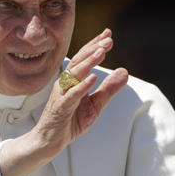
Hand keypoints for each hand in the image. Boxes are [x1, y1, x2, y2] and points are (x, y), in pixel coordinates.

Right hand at [35, 28, 128, 154]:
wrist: (49, 141)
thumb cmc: (70, 120)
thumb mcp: (95, 104)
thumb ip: (109, 89)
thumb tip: (124, 72)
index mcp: (73, 80)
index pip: (84, 58)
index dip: (95, 45)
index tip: (108, 34)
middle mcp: (65, 84)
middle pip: (79, 61)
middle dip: (93, 49)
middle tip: (108, 39)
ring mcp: (61, 95)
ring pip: (74, 74)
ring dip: (88, 62)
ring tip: (101, 52)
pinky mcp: (60, 109)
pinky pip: (71, 95)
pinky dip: (81, 86)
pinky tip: (92, 78)